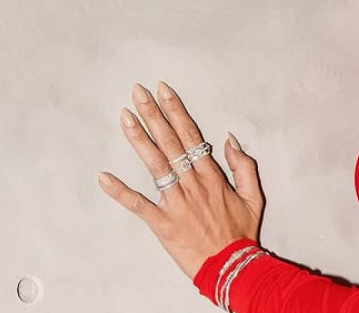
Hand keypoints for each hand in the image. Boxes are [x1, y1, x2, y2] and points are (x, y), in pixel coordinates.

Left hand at [98, 82, 264, 278]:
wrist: (232, 266)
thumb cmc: (241, 233)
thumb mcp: (254, 196)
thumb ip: (244, 165)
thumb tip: (229, 140)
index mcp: (212, 175)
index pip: (190, 135)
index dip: (176, 111)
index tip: (164, 91)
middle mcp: (192, 183)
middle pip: (169, 141)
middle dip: (153, 114)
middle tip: (138, 92)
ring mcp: (176, 202)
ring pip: (154, 164)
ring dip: (138, 139)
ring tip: (125, 117)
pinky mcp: (162, 223)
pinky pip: (138, 205)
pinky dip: (119, 191)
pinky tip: (103, 177)